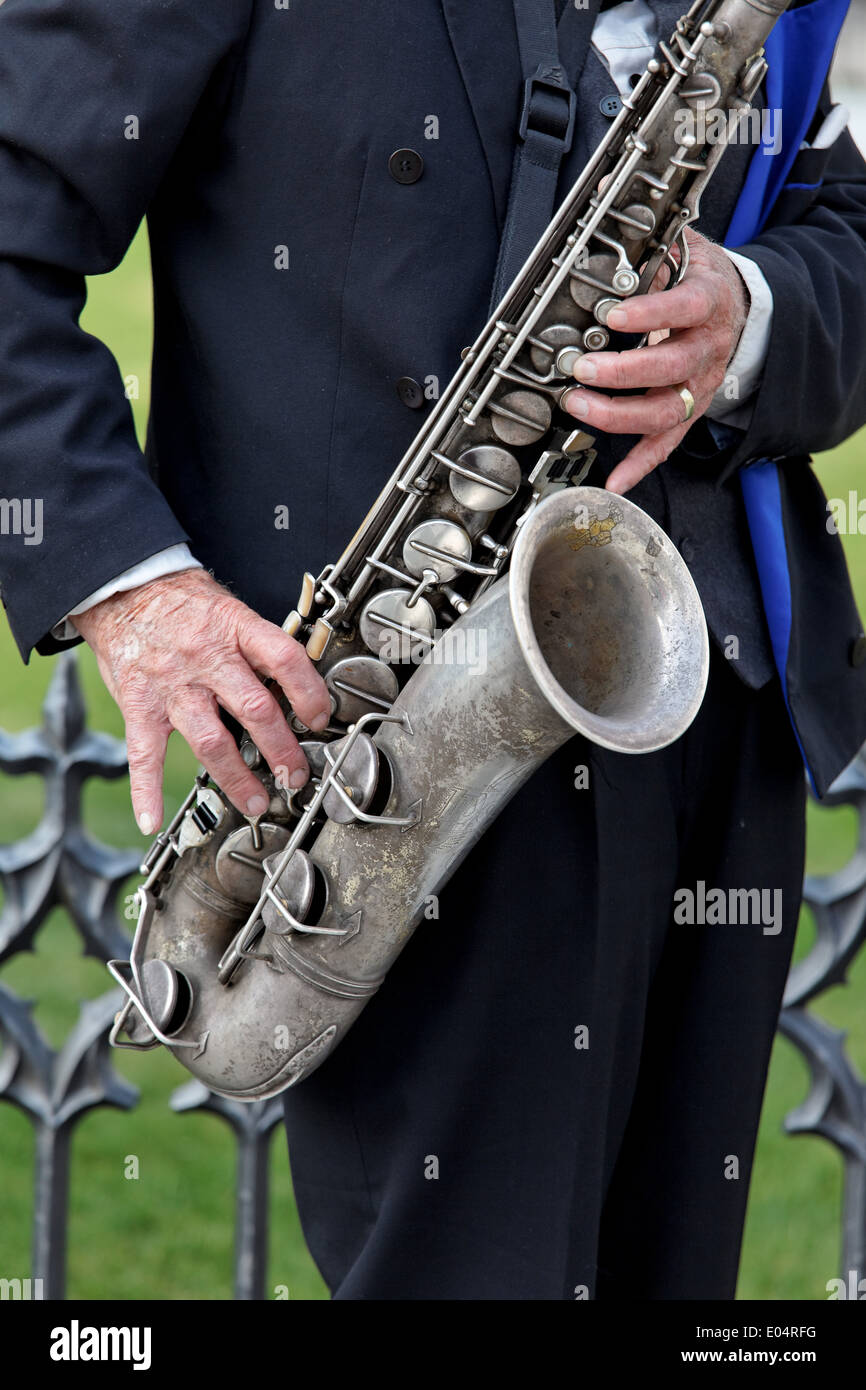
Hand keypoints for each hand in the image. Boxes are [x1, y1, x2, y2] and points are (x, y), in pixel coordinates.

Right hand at [73, 569, 330, 835]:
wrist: (125, 588)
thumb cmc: (184, 602)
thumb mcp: (231, 609)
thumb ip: (259, 648)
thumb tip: (299, 685)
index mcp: (236, 629)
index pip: (284, 659)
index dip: (309, 691)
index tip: (322, 718)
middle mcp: (206, 658)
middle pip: (254, 709)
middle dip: (281, 749)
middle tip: (296, 775)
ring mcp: (172, 685)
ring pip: (211, 739)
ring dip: (237, 777)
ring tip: (256, 800)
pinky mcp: (140, 704)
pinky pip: (143, 753)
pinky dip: (145, 789)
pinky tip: (150, 818)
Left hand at [561, 228, 748, 494]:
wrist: (737, 308)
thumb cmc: (699, 279)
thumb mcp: (684, 251)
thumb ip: (653, 246)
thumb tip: (611, 225)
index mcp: (708, 303)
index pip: (685, 308)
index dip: (651, 313)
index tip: (614, 314)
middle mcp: (706, 350)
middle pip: (671, 368)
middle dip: (623, 372)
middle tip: (582, 368)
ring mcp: (698, 386)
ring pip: (665, 411)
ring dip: (619, 415)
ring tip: (578, 404)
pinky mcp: (688, 411)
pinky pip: (666, 444)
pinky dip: (640, 465)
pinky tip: (615, 480)